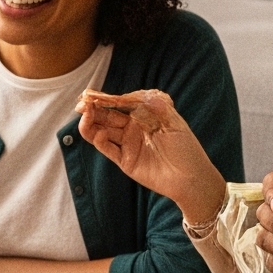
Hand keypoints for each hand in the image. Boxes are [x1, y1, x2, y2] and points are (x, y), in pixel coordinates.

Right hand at [77, 90, 224, 225]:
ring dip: (91, 124)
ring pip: (103, 132)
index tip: (92, 94)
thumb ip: (159, 109)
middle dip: (93, 110)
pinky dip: (101, 141)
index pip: (120, 104)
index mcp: (144, 116)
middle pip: (107, 117)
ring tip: (84, 116)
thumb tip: (147, 94)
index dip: (106, 99)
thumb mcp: (175, 124)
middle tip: (81, 104)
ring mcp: (127, 145)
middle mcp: (132, 128)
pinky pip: (108, 149)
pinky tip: (100, 134)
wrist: (191, 178)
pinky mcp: (125, 161)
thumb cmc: (187, 149)